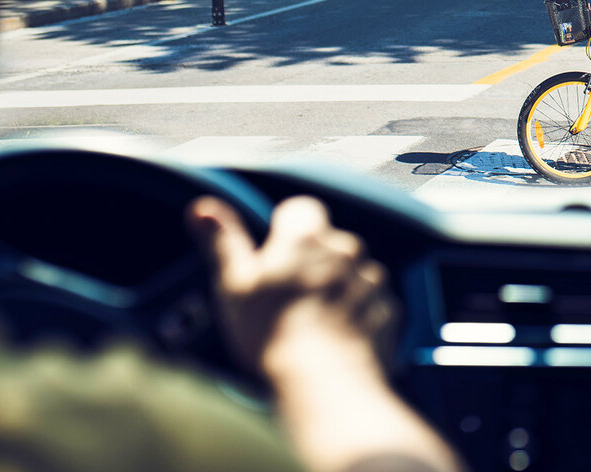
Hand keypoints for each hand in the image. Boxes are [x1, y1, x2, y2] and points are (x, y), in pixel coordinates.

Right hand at [188, 195, 463, 471]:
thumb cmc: (272, 333)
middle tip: (291, 299)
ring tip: (315, 324)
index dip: (287, 231)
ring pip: (353, 271)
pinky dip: (360, 314)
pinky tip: (339, 338)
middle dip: (314, 262)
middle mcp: (345, 248)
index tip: (275, 259)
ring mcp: (371, 279)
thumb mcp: (234, 285)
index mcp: (305, 238)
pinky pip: (373, 302)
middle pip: (329, 242)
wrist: (325, 383)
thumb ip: (223, 241)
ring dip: (339, 287)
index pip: (301, 210)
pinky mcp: (389, 308)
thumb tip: (201, 207)